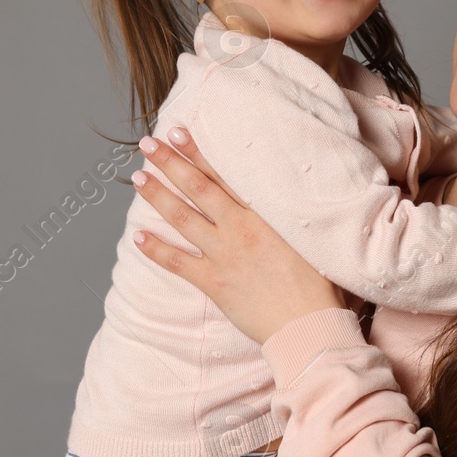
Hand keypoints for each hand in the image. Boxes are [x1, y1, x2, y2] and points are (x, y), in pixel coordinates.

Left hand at [132, 127, 346, 344]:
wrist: (310, 323)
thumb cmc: (319, 283)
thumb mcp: (309, 237)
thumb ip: (288, 215)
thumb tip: (285, 196)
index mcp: (263, 215)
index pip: (223, 176)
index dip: (197, 153)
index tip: (178, 132)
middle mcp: (240, 229)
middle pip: (197, 189)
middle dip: (170, 164)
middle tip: (147, 145)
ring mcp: (225, 255)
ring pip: (182, 218)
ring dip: (157, 197)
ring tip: (137, 179)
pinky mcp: (215, 283)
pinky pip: (177, 263)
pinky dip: (155, 250)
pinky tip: (137, 237)